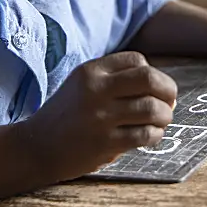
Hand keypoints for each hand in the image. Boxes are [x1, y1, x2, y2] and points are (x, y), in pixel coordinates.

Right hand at [22, 52, 176, 180]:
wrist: (36, 146)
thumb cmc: (66, 115)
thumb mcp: (81, 85)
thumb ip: (113, 79)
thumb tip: (161, 86)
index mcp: (91, 70)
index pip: (136, 60)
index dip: (153, 73)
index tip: (155, 88)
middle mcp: (96, 89)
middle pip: (150, 79)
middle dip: (168, 90)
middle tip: (170, 102)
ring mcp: (100, 116)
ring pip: (152, 108)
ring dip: (165, 115)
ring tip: (161, 121)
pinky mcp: (104, 142)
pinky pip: (144, 134)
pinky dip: (155, 135)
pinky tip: (151, 136)